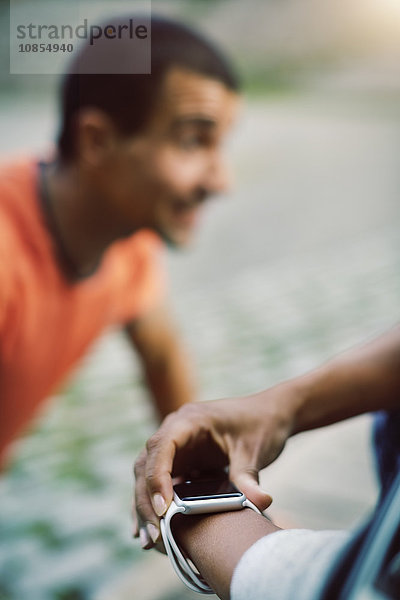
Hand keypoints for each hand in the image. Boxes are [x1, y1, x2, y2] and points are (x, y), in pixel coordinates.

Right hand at [133, 383, 299, 547]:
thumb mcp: (254, 451)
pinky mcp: (180, 460)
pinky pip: (159, 482)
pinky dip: (155, 504)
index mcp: (189, 420)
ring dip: (146, 506)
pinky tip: (153, 531)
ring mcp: (175, 446)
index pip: (162, 448)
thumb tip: (260, 503)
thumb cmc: (259, 425)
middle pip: (147, 465)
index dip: (157, 478)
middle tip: (155, 537)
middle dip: (147, 501)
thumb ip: (249, 476)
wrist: (268, 415)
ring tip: (150, 541)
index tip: (164, 510)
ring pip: (147, 475)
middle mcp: (175, 430)